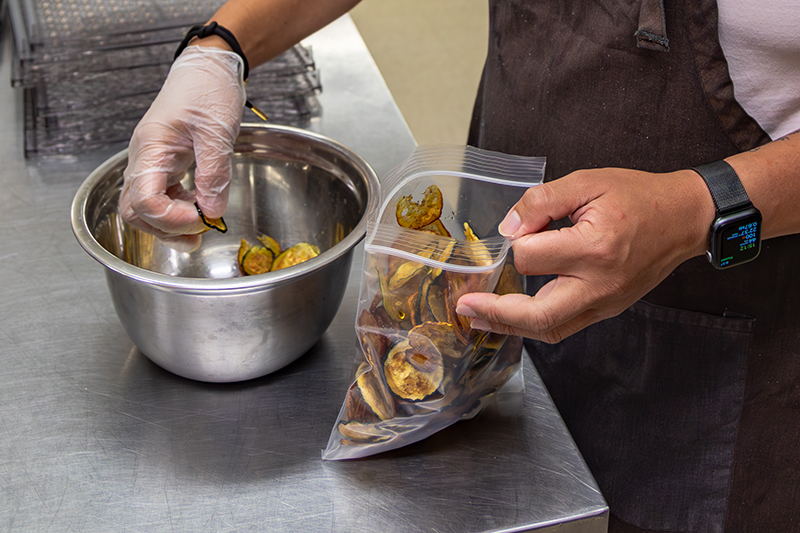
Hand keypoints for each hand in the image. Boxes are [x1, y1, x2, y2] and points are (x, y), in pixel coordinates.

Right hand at [119, 46, 245, 247]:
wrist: (208, 69)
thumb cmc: (208, 90)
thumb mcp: (217, 132)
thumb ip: (214, 173)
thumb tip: (212, 211)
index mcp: (151, 148)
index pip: (144, 201)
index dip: (171, 219)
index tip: (202, 220)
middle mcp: (144, 158)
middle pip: (136, 211)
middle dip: (166, 228)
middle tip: (201, 230)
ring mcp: (151, 162)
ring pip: (145, 208)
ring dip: (170, 224)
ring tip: (202, 227)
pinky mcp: (164, 164)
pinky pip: (160, 196)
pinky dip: (178, 210)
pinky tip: (199, 207)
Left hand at [456, 168, 714, 342]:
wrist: (686, 218)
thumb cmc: (638, 196)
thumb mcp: (587, 182)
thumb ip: (542, 201)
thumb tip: (508, 228)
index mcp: (594, 248)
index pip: (531, 257)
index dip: (515, 242)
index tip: (519, 229)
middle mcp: (600, 284)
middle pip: (537, 316)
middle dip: (495, 314)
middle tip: (464, 308)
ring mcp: (606, 303)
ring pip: (550, 331)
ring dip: (510, 328)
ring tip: (480, 319)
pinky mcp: (608, 309)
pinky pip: (565, 327)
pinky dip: (534, 325)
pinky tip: (513, 316)